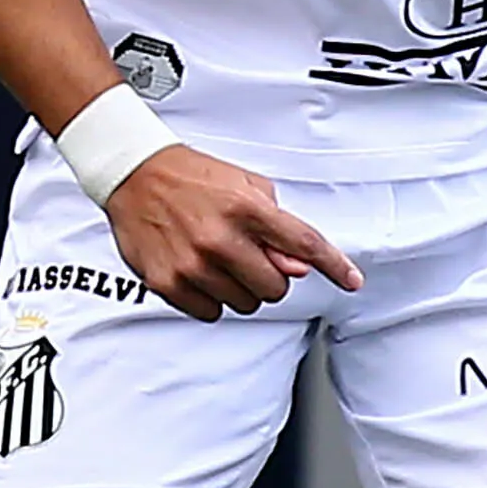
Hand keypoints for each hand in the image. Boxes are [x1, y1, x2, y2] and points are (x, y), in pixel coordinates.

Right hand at [101, 145, 362, 320]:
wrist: (135, 174)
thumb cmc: (194, 178)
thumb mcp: (247, 186)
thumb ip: (278, 227)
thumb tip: (299, 266)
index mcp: (246, 209)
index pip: (304, 244)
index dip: (334, 266)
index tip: (351, 281)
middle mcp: (220, 239)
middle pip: (275, 289)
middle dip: (272, 278)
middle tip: (253, 258)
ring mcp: (193, 265)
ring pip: (245, 304)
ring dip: (242, 289)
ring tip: (222, 260)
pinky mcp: (168, 283)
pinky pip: (211, 313)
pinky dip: (214, 299)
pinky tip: (203, 274)